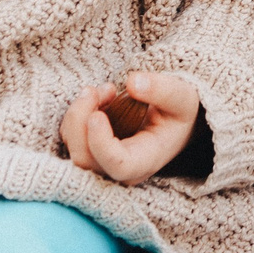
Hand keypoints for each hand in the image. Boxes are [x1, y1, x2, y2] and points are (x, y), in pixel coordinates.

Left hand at [62, 71, 199, 185]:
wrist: (176, 120)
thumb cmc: (180, 111)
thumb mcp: (182, 96)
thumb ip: (162, 89)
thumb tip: (133, 82)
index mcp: (146, 160)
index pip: (117, 165)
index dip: (100, 142)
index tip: (97, 114)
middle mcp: (122, 170)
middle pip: (85, 160)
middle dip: (80, 120)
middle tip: (96, 90)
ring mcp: (104, 164)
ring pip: (73, 148)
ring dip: (78, 113)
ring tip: (104, 89)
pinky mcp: (92, 152)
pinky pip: (71, 138)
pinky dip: (77, 114)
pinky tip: (99, 97)